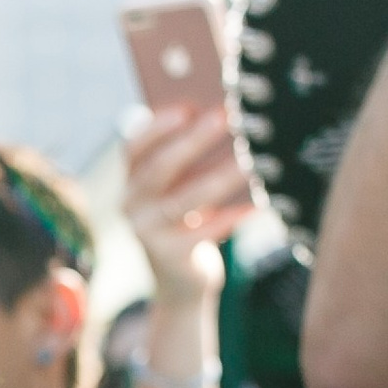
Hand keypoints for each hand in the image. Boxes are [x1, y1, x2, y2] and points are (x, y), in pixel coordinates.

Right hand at [124, 107, 255, 300]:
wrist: (181, 280)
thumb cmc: (188, 219)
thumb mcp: (180, 187)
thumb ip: (188, 157)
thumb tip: (224, 114)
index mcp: (130, 181)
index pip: (133, 148)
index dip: (157, 127)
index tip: (187, 107)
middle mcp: (130, 206)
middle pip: (159, 169)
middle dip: (193, 141)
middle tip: (225, 116)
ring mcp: (147, 233)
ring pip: (185, 200)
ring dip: (220, 177)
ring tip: (249, 160)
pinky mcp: (169, 257)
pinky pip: (205, 231)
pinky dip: (233, 216)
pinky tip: (257, 201)